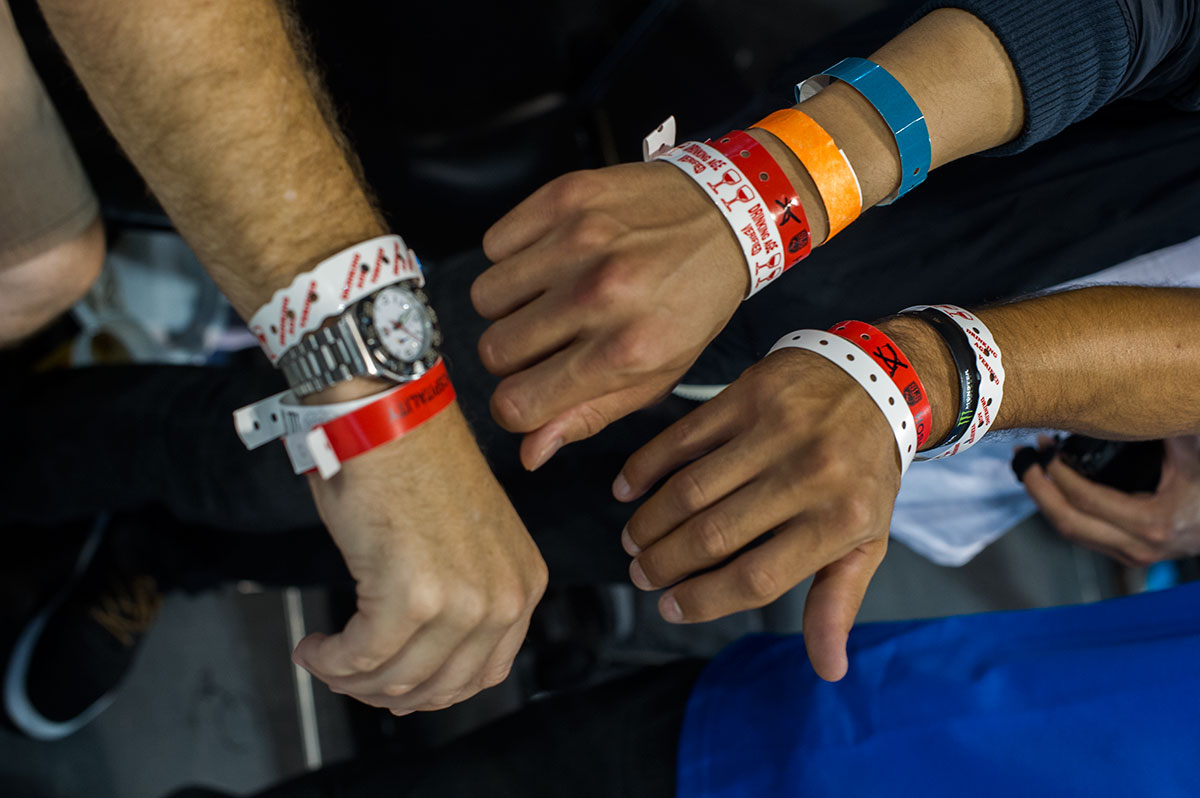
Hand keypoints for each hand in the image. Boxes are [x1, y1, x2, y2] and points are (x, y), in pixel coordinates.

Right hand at [292, 404, 547, 712]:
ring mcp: (462, 601)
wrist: (391, 415)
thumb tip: (419, 654)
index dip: (432, 689)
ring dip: (348, 679)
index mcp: (524, 582)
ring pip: (396, 678)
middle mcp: (504, 597)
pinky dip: (329, 661)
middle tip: (347, 676)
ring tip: (322, 658)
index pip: (485, 672)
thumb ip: (462, 596)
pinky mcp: (411, 598)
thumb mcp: (466, 540)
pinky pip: (361, 658)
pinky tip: (312, 647)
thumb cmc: (416, 461)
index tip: (395, 685)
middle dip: (386, 692)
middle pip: (440, 685)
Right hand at [472, 162, 747, 470]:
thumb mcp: (657, 374)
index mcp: (626, 350)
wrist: (727, 214)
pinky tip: (553, 258)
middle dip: (512, 355)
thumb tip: (530, 453)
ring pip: (485, 298)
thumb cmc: (692, 304)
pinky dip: (514, 256)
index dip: (516, 406)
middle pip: (494, 351)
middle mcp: (600, 295)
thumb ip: (589, 416)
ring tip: (551, 295)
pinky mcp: (565, 196)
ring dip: (510, 304)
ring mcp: (580, 241)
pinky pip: (494, 245)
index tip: (531, 391)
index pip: (519, 403)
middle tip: (549, 339)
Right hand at [612, 348, 900, 680]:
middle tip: (642, 575)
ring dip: (651, 521)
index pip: (756, 577)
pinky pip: (684, 436)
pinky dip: (647, 465)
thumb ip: (838, 602)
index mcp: (838, 521)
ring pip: (691, 488)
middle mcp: (808, 475)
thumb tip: (828, 670)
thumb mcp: (866, 539)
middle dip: (666, 564)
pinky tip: (626, 489)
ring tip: (634, 542)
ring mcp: (776, 431)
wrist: (882, 379)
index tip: (670, 608)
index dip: (704, 599)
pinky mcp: (750, 393)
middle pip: (715, 535)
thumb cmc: (865, 473)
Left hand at [1023, 436, 1199, 566]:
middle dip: (1038, 488)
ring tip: (1032, 465)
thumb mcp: (1192, 451)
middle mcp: (1138, 547)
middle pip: (1067, 522)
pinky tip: (1055, 483)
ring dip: (1046, 498)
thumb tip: (1133, 391)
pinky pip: (1084, 534)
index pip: (1085, 500)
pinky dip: (1064, 508)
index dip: (1058, 472)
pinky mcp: (1129, 554)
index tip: (1046, 447)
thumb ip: (1165, 426)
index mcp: (1152, 523)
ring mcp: (1132, 555)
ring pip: (1072, 532)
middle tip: (1024, 458)